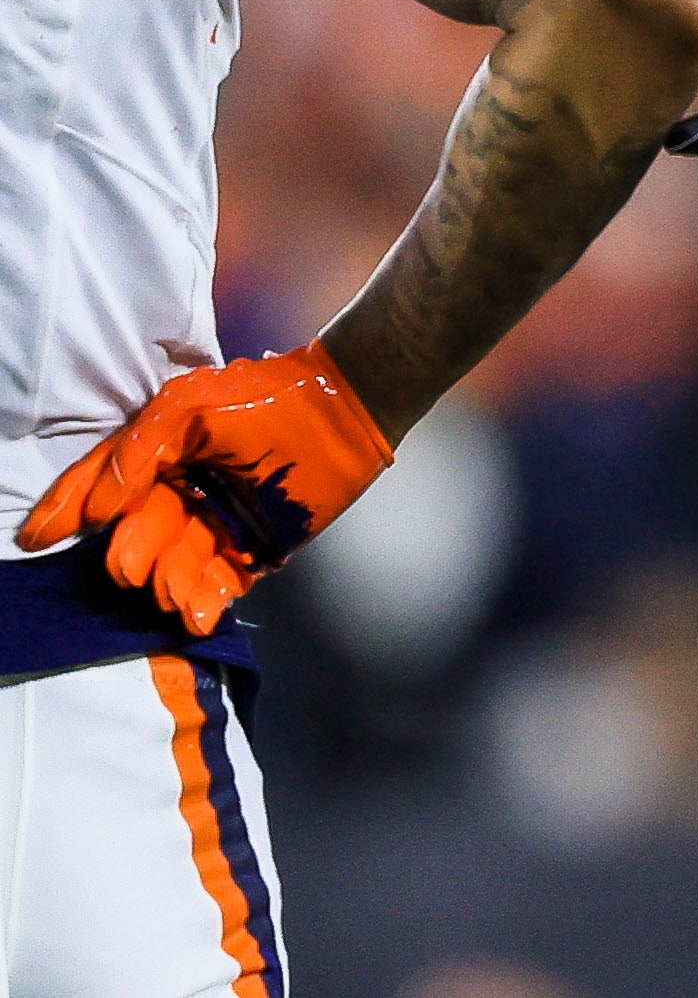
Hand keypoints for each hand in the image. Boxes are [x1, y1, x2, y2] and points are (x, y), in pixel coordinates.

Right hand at [16, 342, 394, 634]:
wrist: (345, 406)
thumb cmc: (264, 397)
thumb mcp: (188, 409)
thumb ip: (138, 451)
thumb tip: (95, 507)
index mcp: (159, 457)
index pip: (104, 488)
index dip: (69, 511)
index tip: (37, 537)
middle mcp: (182, 493)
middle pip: (142, 531)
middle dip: (132, 554)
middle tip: (127, 568)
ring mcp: (218, 523)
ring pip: (178, 563)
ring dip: (170, 583)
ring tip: (169, 593)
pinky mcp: (256, 547)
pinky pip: (221, 582)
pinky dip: (207, 600)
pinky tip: (198, 615)